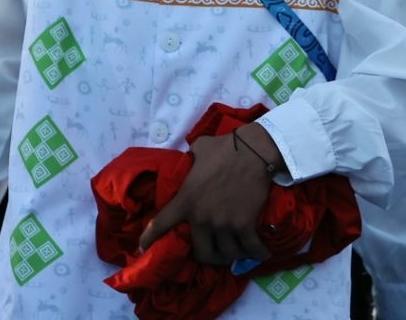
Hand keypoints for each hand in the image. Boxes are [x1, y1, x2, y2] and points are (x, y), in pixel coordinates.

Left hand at [138, 127, 278, 265]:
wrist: (255, 151)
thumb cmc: (227, 148)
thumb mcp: (201, 149)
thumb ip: (192, 158)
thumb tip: (193, 155)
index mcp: (186, 200)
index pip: (159, 225)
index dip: (149, 239)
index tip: (144, 248)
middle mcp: (202, 218)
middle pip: (202, 253)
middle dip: (209, 256)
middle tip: (215, 251)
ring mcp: (223, 224)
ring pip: (226, 254)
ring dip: (232, 255)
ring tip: (238, 252)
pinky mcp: (245, 224)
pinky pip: (250, 248)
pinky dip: (257, 253)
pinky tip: (262, 254)